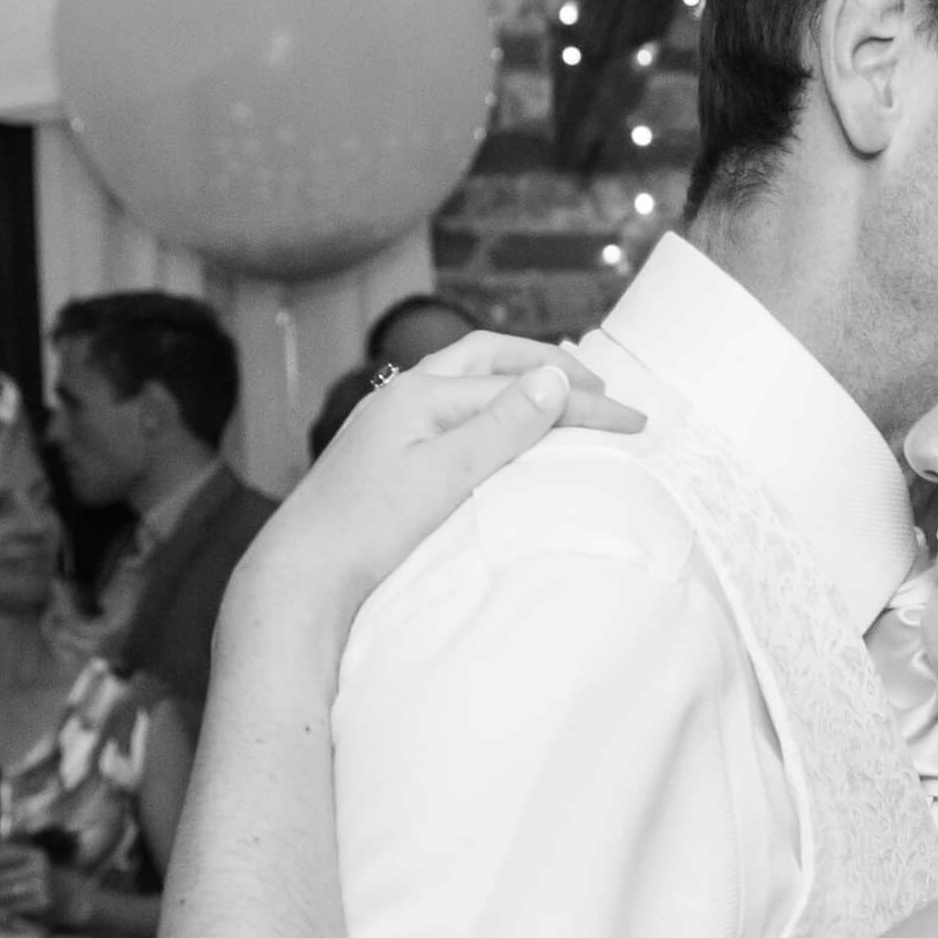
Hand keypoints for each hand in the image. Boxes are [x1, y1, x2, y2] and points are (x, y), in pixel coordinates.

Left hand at [0, 840, 56, 927]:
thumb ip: (3, 865)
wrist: (73, 899)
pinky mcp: (42, 903)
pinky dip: (2, 911)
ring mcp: (42, 884)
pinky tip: (0, 914)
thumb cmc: (41, 882)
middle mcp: (38, 866)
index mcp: (33, 853)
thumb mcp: (27, 865)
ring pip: (1, 893)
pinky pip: (12, 907)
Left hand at [256, 336, 642, 611]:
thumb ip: (501, 426)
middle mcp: (402, 398)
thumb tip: (553, 377)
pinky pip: (449, 413)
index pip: (521, 388)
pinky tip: (497, 433)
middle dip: (547, 367)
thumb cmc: (366, 530)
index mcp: (421, 394)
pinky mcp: (383, 458)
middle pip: (488, 360)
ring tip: (556, 396)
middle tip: (600, 389)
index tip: (636, 422)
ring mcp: (389, 426)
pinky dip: (489, 409)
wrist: (300, 577)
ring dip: (515, 381)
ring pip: (465, 383)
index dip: (583, 404)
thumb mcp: (445, 477)